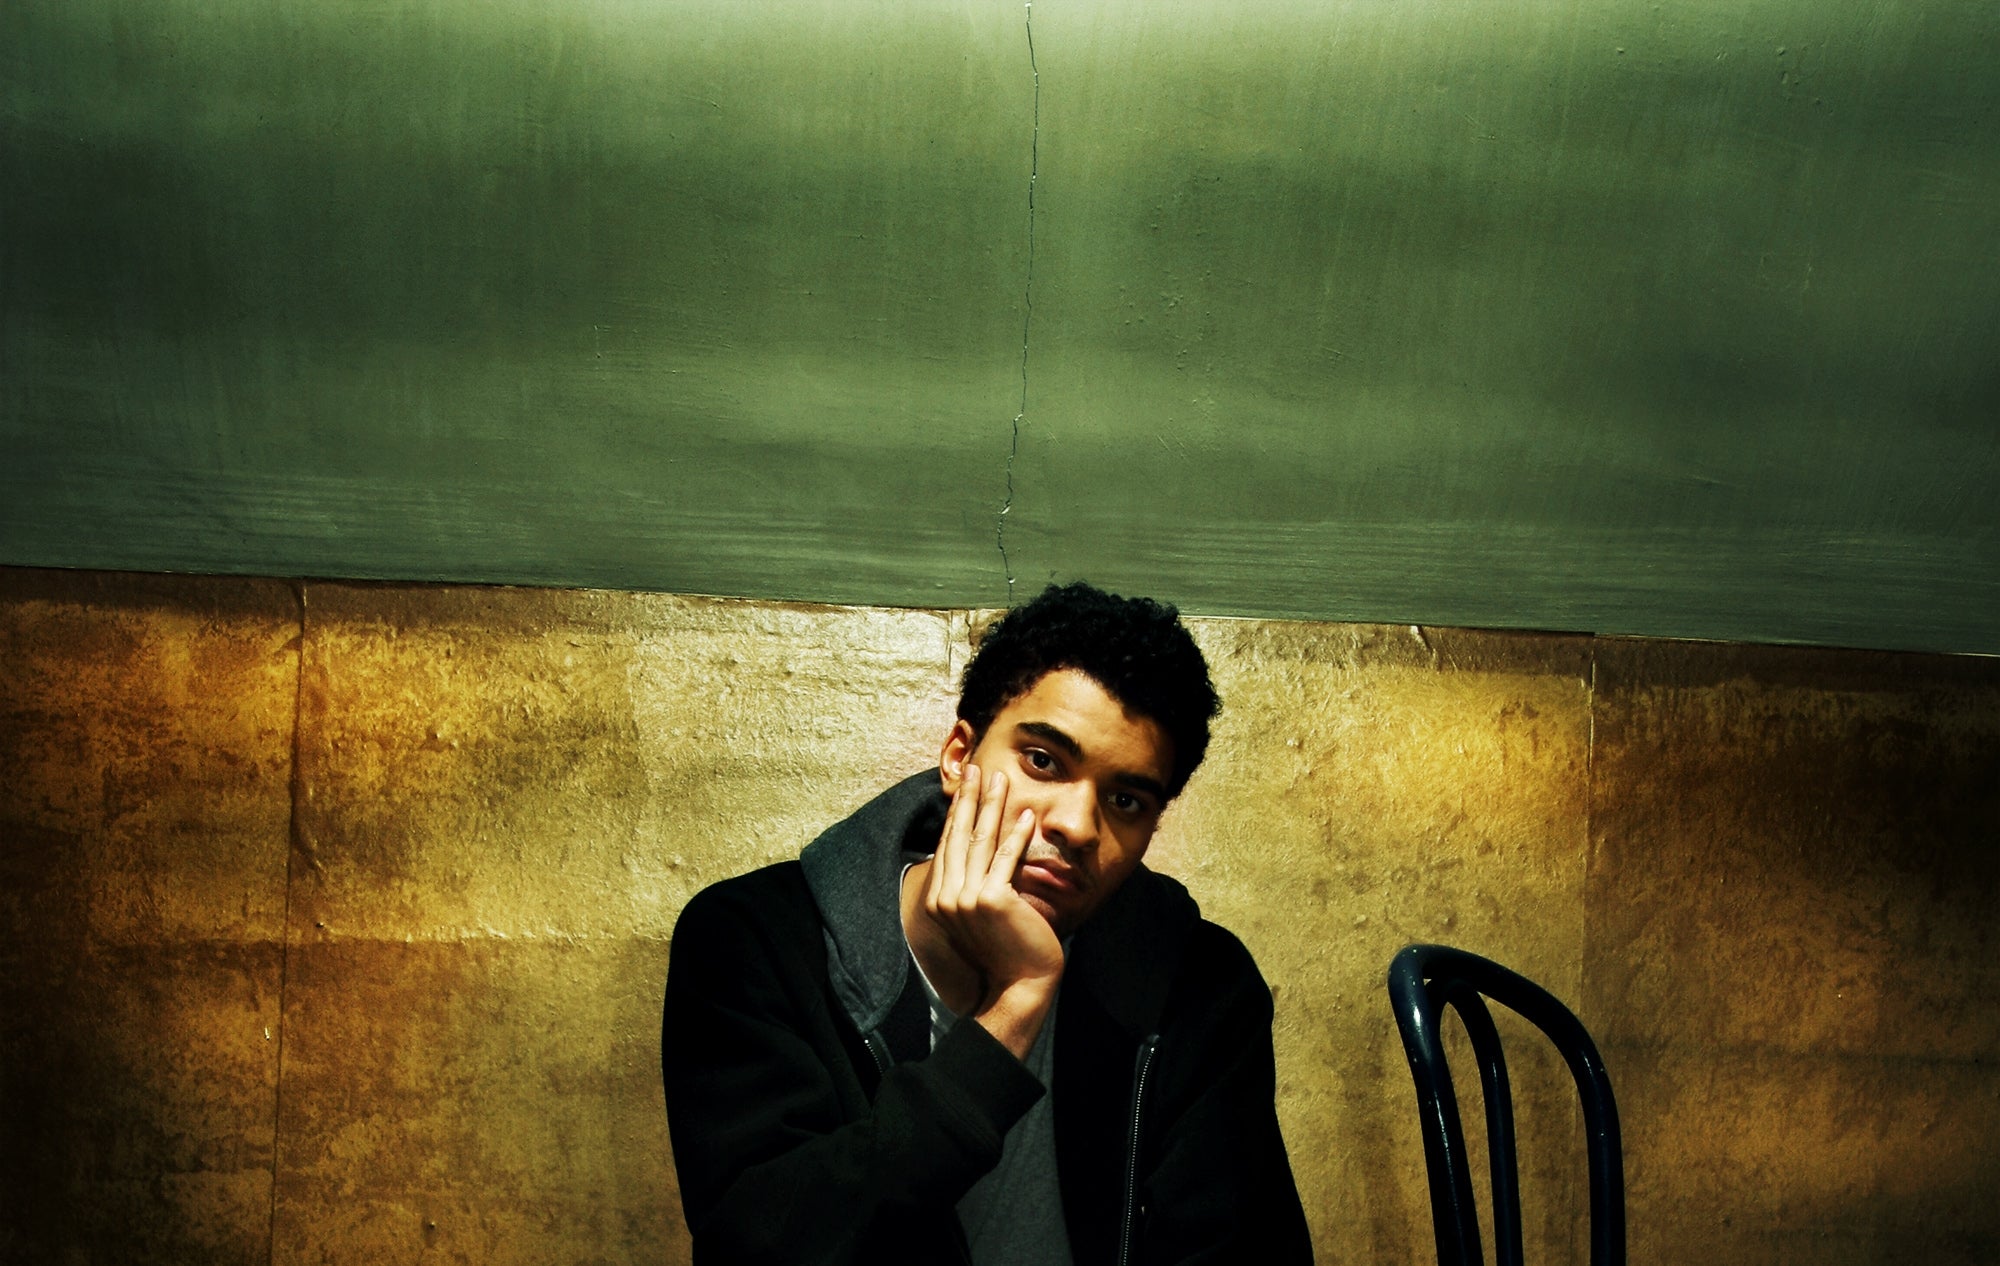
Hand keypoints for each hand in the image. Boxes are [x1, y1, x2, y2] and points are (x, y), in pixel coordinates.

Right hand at [921, 764, 1064, 1057]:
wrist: (1018, 985)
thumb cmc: (1005, 951)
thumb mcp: (981, 914)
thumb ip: (977, 884)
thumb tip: (985, 850)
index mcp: (938, 899)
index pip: (949, 844)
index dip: (958, 811)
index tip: (966, 786)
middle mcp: (946, 897)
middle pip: (959, 835)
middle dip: (970, 798)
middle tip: (977, 767)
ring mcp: (966, 899)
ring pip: (981, 841)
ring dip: (993, 806)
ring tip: (1002, 779)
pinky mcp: (992, 900)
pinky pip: (1005, 859)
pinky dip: (1017, 835)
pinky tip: (1027, 815)